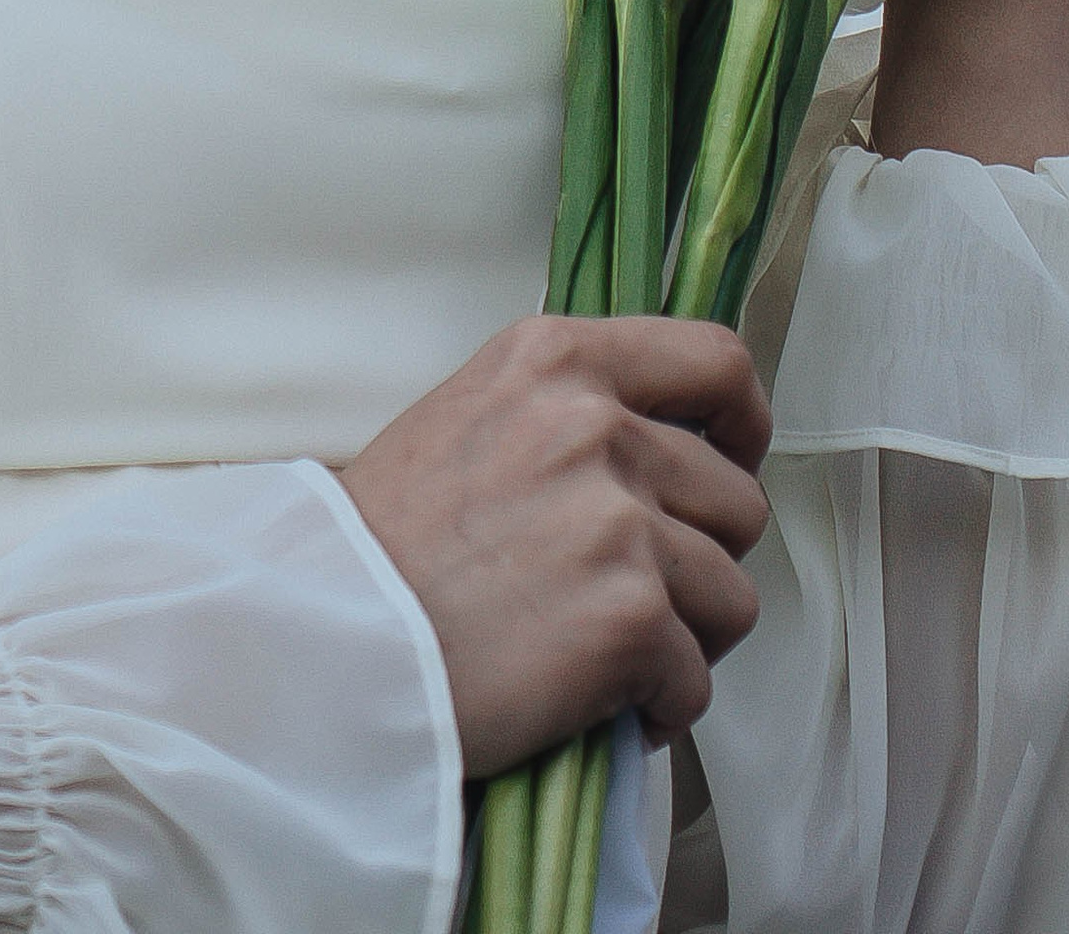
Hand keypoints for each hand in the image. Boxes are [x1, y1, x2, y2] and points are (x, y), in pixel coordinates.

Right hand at [335, 315, 771, 777]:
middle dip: (702, 557)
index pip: (715, 360)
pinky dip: (660, 707)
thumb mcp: (472, 419)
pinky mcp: (629, 618)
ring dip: (687, 637)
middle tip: (640, 593)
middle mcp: (597, 424)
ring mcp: (619, 520)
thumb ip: (567, 412)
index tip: (729, 460)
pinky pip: (696, 678)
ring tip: (617, 656)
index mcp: (557, 359)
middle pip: (736, 497)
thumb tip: (662, 444)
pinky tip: (602, 708)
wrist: (327, 642)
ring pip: (732, 594)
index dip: (741, 422)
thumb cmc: (384, 546)